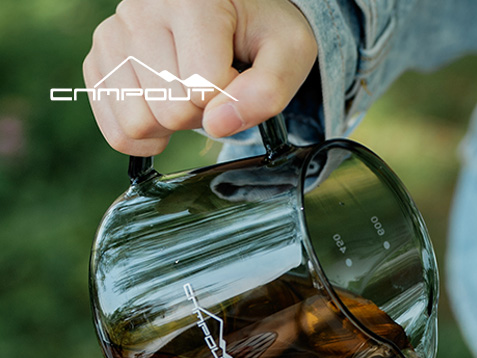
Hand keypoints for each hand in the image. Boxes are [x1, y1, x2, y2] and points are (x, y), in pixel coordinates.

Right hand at [83, 0, 317, 154]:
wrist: (234, 12)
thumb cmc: (262, 32)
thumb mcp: (289, 53)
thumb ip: (268, 90)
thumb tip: (218, 125)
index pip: (203, 89)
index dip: (229, 99)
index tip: (236, 73)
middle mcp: (141, 8)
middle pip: (169, 110)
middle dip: (201, 113)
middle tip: (213, 86)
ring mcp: (112, 33)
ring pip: (137, 122)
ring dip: (172, 126)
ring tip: (188, 93)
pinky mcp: (98, 60)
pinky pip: (116, 129)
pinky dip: (144, 137)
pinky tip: (163, 113)